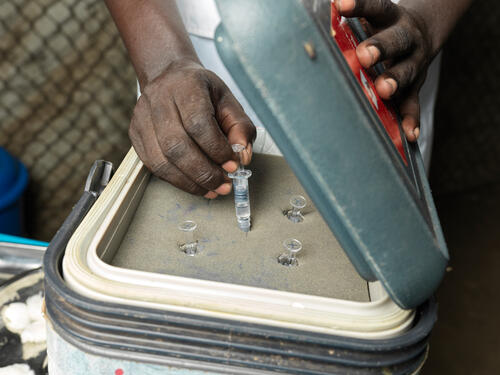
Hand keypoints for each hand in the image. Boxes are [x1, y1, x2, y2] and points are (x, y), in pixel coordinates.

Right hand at [130, 59, 255, 197]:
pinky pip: (153, 166)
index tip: (232, 166)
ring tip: (212, 190)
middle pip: (177, 146)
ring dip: (190, 182)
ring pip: (162, 160)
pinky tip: (195, 185)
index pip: (197, 124)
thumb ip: (241, 127)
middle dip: (204, 172)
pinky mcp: (135, 134)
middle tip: (224, 185)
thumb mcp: (228, 101)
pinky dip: (176, 180)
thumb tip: (243, 157)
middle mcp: (158, 100)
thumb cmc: (201, 92)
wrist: (169, 77)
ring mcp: (142, 118)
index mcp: (186, 86)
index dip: (216, 149)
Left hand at [336, 0, 435, 141]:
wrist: (422, 32)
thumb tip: (312, 28)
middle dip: (380, 48)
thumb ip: (347, 25)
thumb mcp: (370, 19)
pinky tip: (410, 133)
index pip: (375, 6)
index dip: (359, 5)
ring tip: (384, 90)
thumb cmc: (381, 28)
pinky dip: (411, 119)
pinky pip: (413, 102)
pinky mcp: (415, 85)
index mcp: (389, 17)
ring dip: (394, 81)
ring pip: (406, 71)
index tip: (340, 3)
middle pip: (396, 40)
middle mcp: (406, 37)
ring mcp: (413, 62)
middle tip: (364, 55)